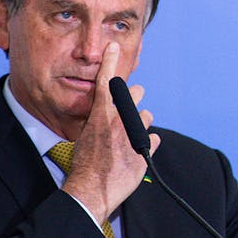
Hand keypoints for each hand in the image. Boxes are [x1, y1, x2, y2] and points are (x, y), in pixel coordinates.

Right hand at [62, 42, 159, 223]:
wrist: (91, 189)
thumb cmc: (84, 165)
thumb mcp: (84, 136)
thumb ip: (99, 122)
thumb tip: (107, 118)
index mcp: (101, 114)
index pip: (107, 81)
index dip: (111, 62)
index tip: (114, 48)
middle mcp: (120, 119)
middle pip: (137, 93)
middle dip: (135, 97)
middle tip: (129, 108)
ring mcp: (135, 134)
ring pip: (147, 116)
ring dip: (141, 123)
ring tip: (129, 138)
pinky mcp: (146, 150)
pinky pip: (154, 139)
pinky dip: (147, 144)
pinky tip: (137, 153)